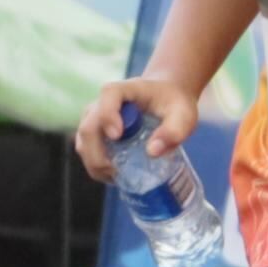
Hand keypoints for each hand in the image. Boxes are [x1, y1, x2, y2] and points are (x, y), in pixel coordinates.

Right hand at [75, 78, 195, 181]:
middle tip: (117, 172)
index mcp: (123, 90)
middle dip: (97, 154)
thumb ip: (174, 130)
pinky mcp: (95, 133)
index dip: (107, 116)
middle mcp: (102, 103)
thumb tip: (152, 152)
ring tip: (118, 176)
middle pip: (89, 127)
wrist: (164, 98)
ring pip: (83, 142)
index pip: (108, 96)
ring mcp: (95, 118)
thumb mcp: (184, 114)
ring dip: (95, 164)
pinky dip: (96, 166)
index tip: (117, 136)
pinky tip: (115, 175)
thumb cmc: (173, 104)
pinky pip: (87, 151)